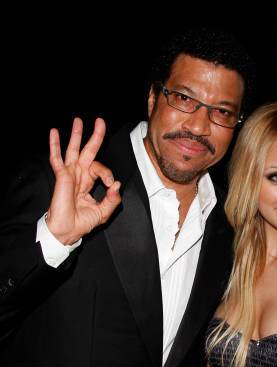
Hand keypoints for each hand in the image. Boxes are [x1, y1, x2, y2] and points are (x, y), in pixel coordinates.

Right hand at [46, 117, 121, 244]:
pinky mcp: (61, 176)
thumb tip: (118, 185)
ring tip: (78, 120)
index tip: (111, 185)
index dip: (108, 173)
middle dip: (94, 136)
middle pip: (88, 151)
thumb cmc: (82, 223)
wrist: (68, 231)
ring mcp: (69, 174)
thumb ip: (113, 199)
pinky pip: (57, 158)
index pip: (100, 168)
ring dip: (76, 134)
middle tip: (100, 121)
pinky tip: (54, 132)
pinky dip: (55, 145)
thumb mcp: (103, 212)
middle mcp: (79, 176)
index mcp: (88, 183)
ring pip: (73, 150)